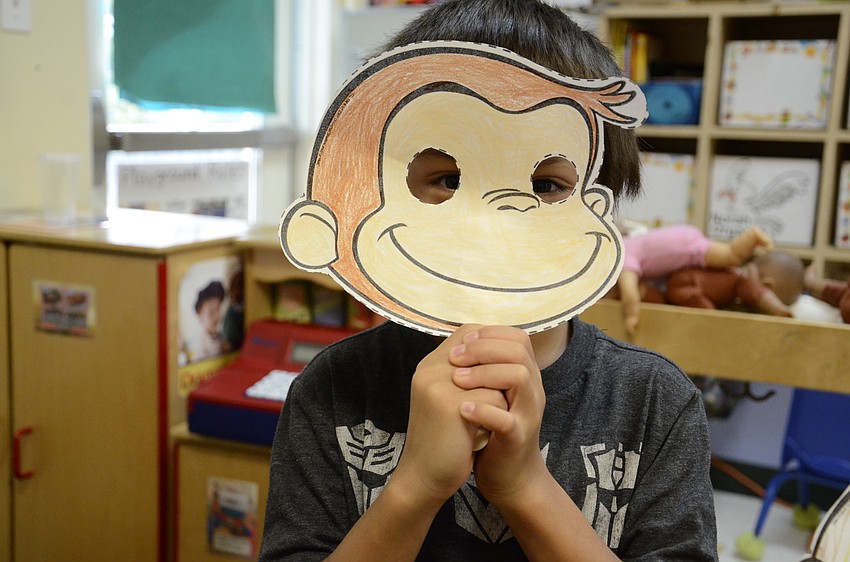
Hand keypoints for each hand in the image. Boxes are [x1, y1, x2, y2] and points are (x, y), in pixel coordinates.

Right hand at [391, 325, 507, 508]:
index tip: (498, 372)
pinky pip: (494, 397)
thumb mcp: (448, 398)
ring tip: (487, 416)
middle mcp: (430, 368)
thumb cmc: (443, 438)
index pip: (469, 331)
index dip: (490, 348)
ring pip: (494, 375)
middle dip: (498, 374)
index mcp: (429, 364)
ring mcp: (438, 384)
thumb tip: (497, 348)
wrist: (424, 477)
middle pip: (485, 350)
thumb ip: (464, 373)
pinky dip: (497, 415)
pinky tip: (482, 431)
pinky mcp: (449, 404)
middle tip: (498, 400)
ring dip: (499, 397)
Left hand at [449, 326, 548, 507]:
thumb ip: (484, 368)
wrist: (509, 477)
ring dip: (484, 374)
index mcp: (525, 376)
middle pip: (518, 350)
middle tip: (454, 358)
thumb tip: (461, 337)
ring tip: (457, 381)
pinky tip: (463, 409)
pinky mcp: (518, 439)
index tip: (462, 342)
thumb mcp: (491, 393)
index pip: (517, 337)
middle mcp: (532, 391)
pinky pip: (507, 420)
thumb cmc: (493, 431)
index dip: (489, 334)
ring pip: (519, 376)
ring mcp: (527, 414)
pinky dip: (484, 411)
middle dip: (483, 349)